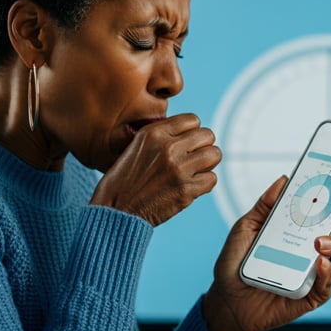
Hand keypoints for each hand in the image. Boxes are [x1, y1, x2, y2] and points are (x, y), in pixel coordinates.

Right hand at [90, 114, 221, 226]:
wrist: (115, 211)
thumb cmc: (123, 180)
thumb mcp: (136, 146)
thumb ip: (161, 136)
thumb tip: (189, 132)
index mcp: (153, 133)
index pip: (193, 120)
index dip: (191, 133)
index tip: (185, 145)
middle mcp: (167, 147)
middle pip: (208, 135)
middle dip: (203, 147)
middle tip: (193, 159)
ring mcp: (178, 169)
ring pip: (215, 155)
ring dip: (208, 164)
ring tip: (195, 171)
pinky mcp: (186, 190)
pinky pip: (212, 179)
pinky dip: (204, 184)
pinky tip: (191, 187)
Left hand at [202, 174, 330, 330]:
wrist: (227, 299)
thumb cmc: (237, 262)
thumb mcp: (245, 227)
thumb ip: (264, 205)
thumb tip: (284, 180)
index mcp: (302, 226)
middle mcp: (314, 246)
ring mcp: (316, 270)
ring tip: (321, 242)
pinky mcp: (312, 294)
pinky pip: (327, 284)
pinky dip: (326, 273)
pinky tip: (319, 264)